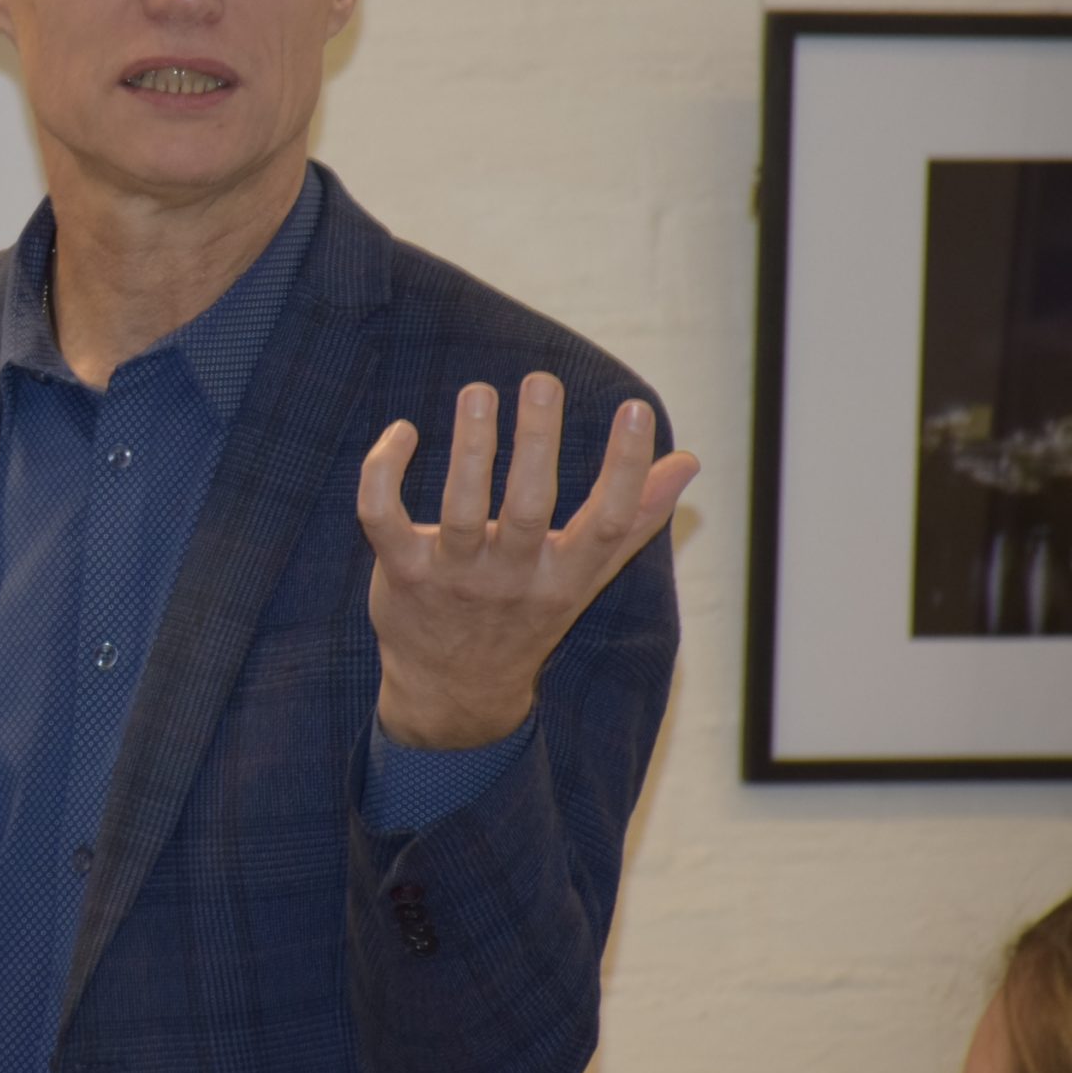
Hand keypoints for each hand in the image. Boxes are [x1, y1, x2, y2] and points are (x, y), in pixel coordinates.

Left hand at [357, 373, 697, 749]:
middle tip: (542, 381)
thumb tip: (688, 461)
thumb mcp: (585, 578)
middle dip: (536, 444)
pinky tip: (402, 431)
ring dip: (470, 448)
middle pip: (530, 509)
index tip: (635, 408)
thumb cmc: (526, 616)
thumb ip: (634, 519)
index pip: (608, 523)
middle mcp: (512, 579)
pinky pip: (384, 518)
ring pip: (461, 509)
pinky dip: (384, 474)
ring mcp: (455, 578)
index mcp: (565, 577)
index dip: (627, 468)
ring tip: (478, 392)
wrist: (455, 691)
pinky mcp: (402, 573)